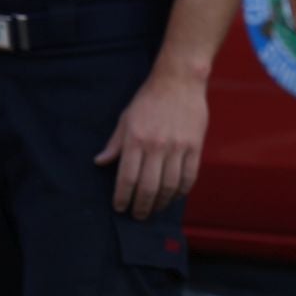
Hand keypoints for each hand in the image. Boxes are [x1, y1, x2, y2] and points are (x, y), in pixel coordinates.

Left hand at [95, 66, 208, 219]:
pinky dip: (182, 190)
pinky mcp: (195, 145)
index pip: (127, 178)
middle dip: (142, 206)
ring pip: (170, 185)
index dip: (123, 197)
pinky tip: (176, 195)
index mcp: (136, 139)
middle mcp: (156, 146)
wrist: (179, 80)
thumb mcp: (126, 118)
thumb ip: (114, 144)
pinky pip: (189, 176)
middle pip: (149, 187)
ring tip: (156, 208)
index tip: (120, 207)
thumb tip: (99, 162)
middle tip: (138, 215)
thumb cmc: (149, 99)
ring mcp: (178, 146)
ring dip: (162, 203)